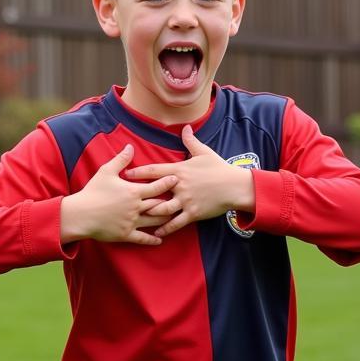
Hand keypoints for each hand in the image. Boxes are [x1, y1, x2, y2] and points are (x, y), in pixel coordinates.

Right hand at [60, 144, 177, 245]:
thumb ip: (120, 159)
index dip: (168, 183)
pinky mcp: (126, 234)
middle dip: (172, 202)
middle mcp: (136, 207)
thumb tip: (130, 147)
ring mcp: (132, 222)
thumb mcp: (106, 172)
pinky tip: (160, 240)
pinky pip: (142, 238)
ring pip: (154, 221)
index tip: (178, 179)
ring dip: (165, 219)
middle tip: (183, 199)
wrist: (81, 214)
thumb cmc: (93, 192)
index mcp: (133, 192)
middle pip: (159, 204)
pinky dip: (152, 240)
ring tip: (174, 218)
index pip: (157, 187)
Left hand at [125, 126, 255, 235]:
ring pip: (162, 209)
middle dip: (138, 195)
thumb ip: (191, 141)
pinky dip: (166, 228)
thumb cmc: (219, 168)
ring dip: (149, 213)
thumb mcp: (204, 152)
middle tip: (123, 200)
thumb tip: (186, 127)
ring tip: (136, 217)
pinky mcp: (193, 213)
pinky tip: (156, 233)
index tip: (125, 175)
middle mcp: (179, 186)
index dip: (138, 172)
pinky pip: (176, 223)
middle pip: (154, 191)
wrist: (235, 186)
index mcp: (179, 170)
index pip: (154, 170)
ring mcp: (186, 200)